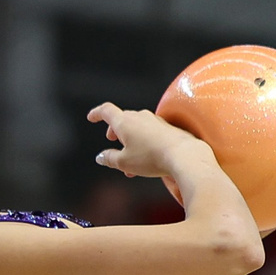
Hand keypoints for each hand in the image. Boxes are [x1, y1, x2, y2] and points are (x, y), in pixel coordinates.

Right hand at [87, 103, 214, 182]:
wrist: (184, 156)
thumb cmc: (151, 158)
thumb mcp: (124, 163)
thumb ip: (109, 158)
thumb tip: (100, 157)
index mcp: (125, 122)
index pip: (106, 111)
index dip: (97, 113)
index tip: (91, 117)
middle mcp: (140, 117)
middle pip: (123, 119)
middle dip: (115, 130)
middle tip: (112, 140)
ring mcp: (155, 121)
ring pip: (137, 128)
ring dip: (130, 141)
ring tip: (130, 162)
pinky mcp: (168, 128)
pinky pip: (151, 133)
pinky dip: (144, 143)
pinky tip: (147, 160)